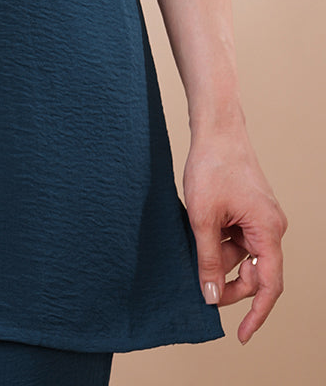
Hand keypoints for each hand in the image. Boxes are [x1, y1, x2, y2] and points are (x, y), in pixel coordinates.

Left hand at [183, 125, 287, 343]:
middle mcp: (271, 228)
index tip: (241, 335)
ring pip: (242, 255)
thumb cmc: (211, 166)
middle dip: (228, 283)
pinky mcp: (250, 210)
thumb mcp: (202, 218)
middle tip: (200, 289)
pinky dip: (219, 242)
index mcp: (268, 232)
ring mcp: (261, 218)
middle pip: (255, 273)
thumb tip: (209, 295)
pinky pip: (238, 238)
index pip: (269, 285)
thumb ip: (206, 259)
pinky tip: (199, 233)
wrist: (215, 128)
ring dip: (219, 259)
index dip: (256, 314)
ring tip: (193, 244)